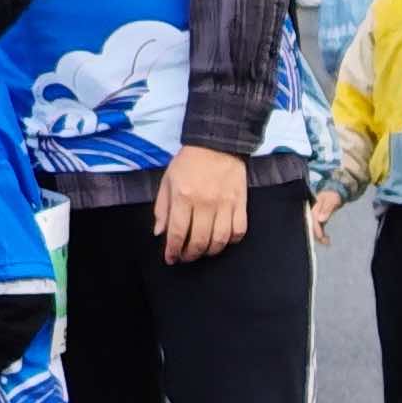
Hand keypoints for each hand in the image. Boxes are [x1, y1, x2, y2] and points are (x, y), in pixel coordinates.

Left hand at [156, 143, 250, 262]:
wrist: (216, 143)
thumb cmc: (189, 162)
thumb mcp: (167, 181)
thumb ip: (162, 208)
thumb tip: (160, 233)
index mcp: (183, 196)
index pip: (178, 233)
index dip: (173, 251)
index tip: (171, 259)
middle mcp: (205, 203)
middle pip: (199, 241)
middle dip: (190, 255)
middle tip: (185, 257)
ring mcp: (225, 204)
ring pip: (219, 240)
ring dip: (210, 252)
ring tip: (203, 252)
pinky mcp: (240, 203)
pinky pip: (238, 231)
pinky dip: (230, 241)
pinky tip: (222, 241)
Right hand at [306, 188, 339, 242]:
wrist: (333, 194)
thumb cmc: (332, 196)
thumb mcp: (331, 200)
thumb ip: (327, 209)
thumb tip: (320, 219)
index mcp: (314, 209)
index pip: (313, 221)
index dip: (316, 229)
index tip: (321, 237)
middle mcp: (313, 214)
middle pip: (311, 227)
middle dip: (317, 236)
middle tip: (326, 242)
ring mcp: (315, 218)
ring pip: (314, 230)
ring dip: (320, 237)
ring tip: (328, 242)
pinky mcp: (319, 220)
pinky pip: (318, 229)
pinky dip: (322, 235)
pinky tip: (327, 239)